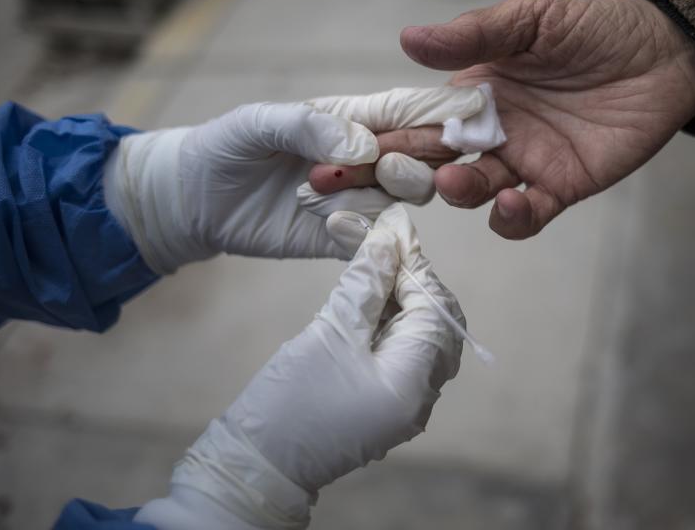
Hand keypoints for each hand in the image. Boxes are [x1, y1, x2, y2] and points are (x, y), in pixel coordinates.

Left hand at [103, 87, 485, 272]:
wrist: (193, 200)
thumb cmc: (225, 146)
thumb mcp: (259, 124)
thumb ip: (310, 127)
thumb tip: (365, 145)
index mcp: (352, 119)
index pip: (407, 111)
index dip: (440, 112)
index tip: (471, 112)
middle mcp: (366, 158)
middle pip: (422, 156)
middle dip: (419, 156)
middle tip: (384, 160)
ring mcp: (357, 198)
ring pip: (405, 196)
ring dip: (390, 189)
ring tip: (345, 183)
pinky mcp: (341, 237)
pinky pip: (373, 237)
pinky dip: (367, 232)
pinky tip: (337, 224)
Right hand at [135, 204, 463, 529]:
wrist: (259, 462)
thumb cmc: (292, 401)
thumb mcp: (330, 332)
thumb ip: (365, 284)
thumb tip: (387, 240)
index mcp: (415, 382)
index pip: (435, 310)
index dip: (415, 267)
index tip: (392, 233)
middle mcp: (421, 396)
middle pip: (434, 323)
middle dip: (412, 282)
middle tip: (383, 248)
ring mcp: (405, 402)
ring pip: (419, 335)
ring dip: (400, 299)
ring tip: (373, 264)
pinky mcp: (384, 402)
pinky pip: (400, 353)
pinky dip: (389, 322)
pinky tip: (368, 296)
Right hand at [323, 0, 694, 238]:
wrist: (666, 54)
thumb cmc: (597, 27)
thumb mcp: (533, 16)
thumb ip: (475, 35)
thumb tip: (407, 39)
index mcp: (474, 90)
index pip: (414, 115)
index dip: (376, 132)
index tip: (336, 148)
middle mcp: (490, 131)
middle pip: (427, 160)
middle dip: (387, 173)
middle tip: (354, 182)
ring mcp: (523, 162)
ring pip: (472, 190)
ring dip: (455, 191)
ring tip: (454, 181)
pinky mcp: (560, 187)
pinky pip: (527, 214)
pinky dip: (513, 216)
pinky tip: (512, 201)